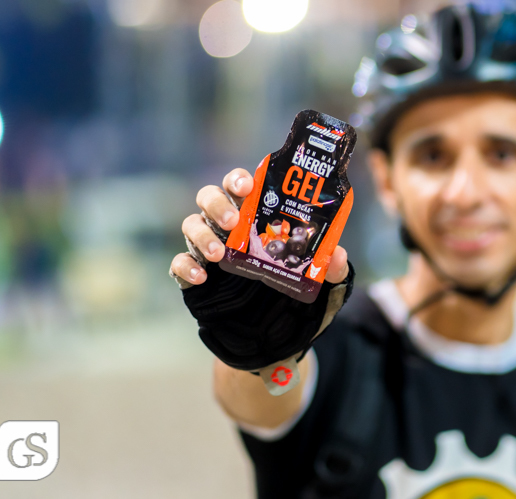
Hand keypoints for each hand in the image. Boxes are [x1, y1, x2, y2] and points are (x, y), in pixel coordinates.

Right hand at [168, 167, 348, 286]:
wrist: (278, 334)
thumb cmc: (297, 292)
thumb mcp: (323, 281)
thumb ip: (333, 267)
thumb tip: (337, 255)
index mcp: (256, 215)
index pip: (242, 185)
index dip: (239, 179)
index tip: (247, 186)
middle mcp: (228, 226)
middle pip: (210, 198)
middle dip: (217, 203)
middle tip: (233, 221)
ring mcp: (209, 249)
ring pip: (191, 225)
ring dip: (201, 234)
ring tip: (219, 254)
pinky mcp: (195, 277)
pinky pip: (178, 265)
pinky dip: (185, 267)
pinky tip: (201, 276)